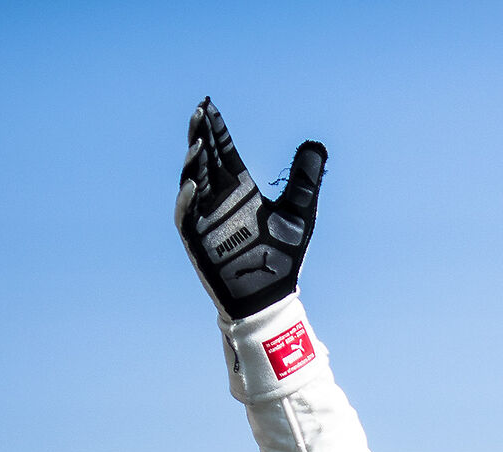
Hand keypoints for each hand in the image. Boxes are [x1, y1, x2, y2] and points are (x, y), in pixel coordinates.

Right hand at [176, 98, 326, 320]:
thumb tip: (316, 145)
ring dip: (193, 163)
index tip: (210, 104)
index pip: (223, 151)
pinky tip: (195, 184)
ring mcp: (206, 219)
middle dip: (200, 135)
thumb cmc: (281, 257)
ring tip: (199, 142)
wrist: (271, 297)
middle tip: (200, 110)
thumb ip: (304, 180)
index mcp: (239, 189)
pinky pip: (186, 218)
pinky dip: (187, 201)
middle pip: (204, 160)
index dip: (216, 129)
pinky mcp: (198, 241)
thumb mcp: (299, 213)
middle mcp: (219, 199)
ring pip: (192, 183)